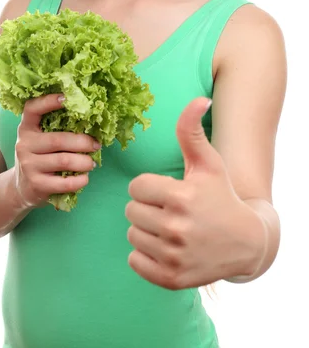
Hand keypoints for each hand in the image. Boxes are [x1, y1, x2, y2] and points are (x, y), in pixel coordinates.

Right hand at [13, 93, 99, 207]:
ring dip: (84, 162)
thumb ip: (56, 129)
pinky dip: (80, 180)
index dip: (48, 102)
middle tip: (96, 145)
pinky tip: (85, 178)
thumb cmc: (39, 157)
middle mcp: (24, 144)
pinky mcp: (36, 185)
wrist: (20, 188)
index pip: (32, 109)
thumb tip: (91, 121)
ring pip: (64, 161)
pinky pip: (64, 183)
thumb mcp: (40, 140)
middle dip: (83, 142)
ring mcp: (29, 165)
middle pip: (58, 140)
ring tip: (92, 163)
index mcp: (26, 128)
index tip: (66, 98)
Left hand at [125, 97, 264, 289]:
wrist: (245, 242)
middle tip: (169, 210)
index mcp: (181, 196)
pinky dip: (145, 255)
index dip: (150, 187)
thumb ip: (192, 130)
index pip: (136, 187)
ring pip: (132, 234)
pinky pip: (134, 261)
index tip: (168, 191)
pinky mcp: (171, 279)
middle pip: (131, 211)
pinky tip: (166, 247)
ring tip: (170, 228)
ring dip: (146, 230)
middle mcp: (177, 228)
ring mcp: (174, 256)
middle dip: (146, 208)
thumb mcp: (208, 162)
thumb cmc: (221, 195)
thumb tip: (199, 98)